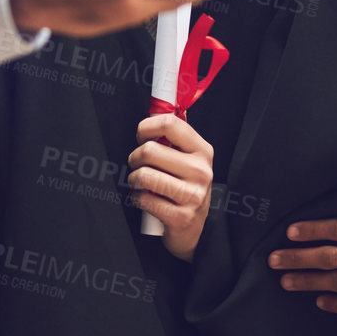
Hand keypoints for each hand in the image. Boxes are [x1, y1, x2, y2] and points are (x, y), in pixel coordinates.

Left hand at [128, 113, 214, 261]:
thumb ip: (175, 135)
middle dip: (135, 158)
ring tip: (141, 183)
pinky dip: (137, 199)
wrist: (195, 231)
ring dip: (134, 180)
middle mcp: (201, 171)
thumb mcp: (188, 159)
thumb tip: (159, 105)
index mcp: (202, 150)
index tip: (142, 136)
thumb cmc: (185, 187)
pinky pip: (143, 199)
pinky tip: (145, 200)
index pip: (170, 123)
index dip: (146, 127)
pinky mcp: (181, 217)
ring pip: (143, 175)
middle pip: (150, 150)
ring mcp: (193, 195)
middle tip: (138, 164)